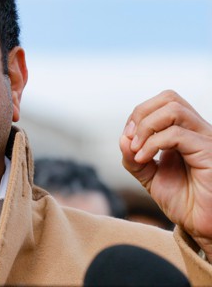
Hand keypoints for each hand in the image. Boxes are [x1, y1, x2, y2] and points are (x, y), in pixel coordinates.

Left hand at [120, 90, 211, 259]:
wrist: (200, 226)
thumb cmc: (181, 200)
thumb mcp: (148, 176)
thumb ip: (132, 158)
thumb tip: (122, 138)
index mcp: (184, 131)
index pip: (162, 102)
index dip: (139, 114)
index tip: (128, 139)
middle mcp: (197, 130)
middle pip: (169, 97)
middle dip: (141, 114)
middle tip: (132, 139)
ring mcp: (205, 139)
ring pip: (174, 109)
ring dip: (146, 127)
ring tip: (137, 150)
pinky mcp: (209, 152)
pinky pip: (177, 135)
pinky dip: (152, 144)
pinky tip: (144, 159)